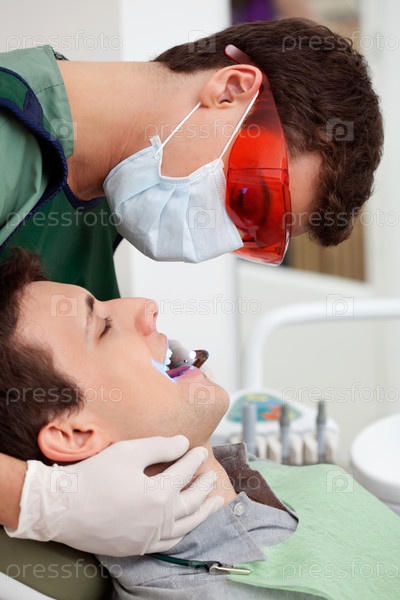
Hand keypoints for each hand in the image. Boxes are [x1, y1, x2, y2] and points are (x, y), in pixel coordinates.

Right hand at [5, 436, 222, 555]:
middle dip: (204, 486)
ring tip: (214, 503)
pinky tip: (186, 526)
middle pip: (192, 501)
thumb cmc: (93, 477)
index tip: (200, 450)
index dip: (194, 459)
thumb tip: (183, 443)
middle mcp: (159, 520)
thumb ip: (160, 446)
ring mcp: (148, 537)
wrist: (62, 508)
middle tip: (212, 476)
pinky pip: (169, 543)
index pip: (184, 472)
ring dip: (203, 513)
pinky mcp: (136, 547)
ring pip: (186, 526)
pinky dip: (183, 533)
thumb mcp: (128, 452)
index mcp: (159, 495)